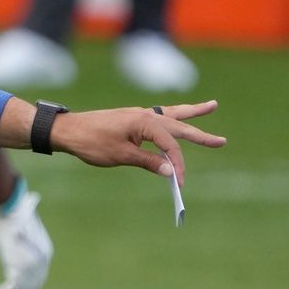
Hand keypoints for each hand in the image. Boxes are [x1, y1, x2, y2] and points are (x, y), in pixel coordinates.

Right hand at [0, 182, 51, 288]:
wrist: (12, 213)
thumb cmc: (14, 214)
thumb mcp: (24, 216)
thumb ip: (30, 211)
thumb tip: (33, 195)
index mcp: (45, 251)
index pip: (37, 272)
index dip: (25, 283)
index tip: (12, 288)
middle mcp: (41, 261)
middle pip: (31, 284)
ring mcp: (32, 267)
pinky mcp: (20, 270)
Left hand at [49, 100, 225, 183]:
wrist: (67, 130)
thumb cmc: (91, 142)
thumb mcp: (120, 156)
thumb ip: (147, 162)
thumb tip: (171, 170)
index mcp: (144, 122)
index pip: (170, 145)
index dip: (177, 165)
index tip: (179, 183)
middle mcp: (145, 114)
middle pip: (179, 125)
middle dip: (200, 135)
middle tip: (221, 142)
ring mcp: (139, 115)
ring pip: (172, 114)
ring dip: (192, 113)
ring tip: (212, 106)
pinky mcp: (132, 118)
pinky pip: (159, 116)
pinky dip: (172, 117)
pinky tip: (179, 116)